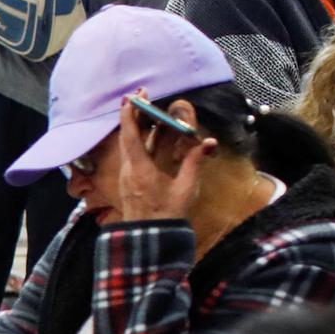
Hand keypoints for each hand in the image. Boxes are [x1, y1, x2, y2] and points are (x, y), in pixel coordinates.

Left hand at [111, 92, 210, 224]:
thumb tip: (207, 143)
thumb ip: (194, 163)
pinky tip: (148, 133)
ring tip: (146, 108)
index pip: (131, 137)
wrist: (149, 239)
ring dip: (137, 126)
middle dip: (134, 114)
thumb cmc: (168, 215)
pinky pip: (131, 154)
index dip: (131, 116)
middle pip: (128, 137)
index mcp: (140, 170)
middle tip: (141, 94)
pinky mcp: (130, 181)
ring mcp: (126, 176)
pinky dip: (138, 139)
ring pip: (128, 145)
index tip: (132, 97)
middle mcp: (129, 171)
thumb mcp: (185, 189)